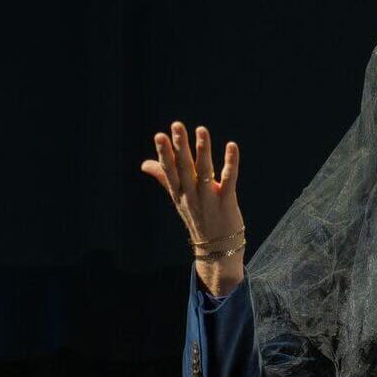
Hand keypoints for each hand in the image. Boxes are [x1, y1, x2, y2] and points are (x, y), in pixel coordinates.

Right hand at [141, 122, 245, 294]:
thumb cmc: (198, 219)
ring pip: (204, 172)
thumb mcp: (178, 199)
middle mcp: (191, 196)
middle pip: (184, 168)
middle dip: (180, 146)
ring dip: (202, 150)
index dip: (164, 153)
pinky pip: (229, 180)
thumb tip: (144, 164)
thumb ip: (164, 178)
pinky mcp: (227, 202)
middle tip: (177, 126)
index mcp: (179, 194)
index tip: (160, 135)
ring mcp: (209, 200)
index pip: (169, 171)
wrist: (217, 250)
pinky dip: (230, 162)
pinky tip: (232, 146)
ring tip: (201, 130)